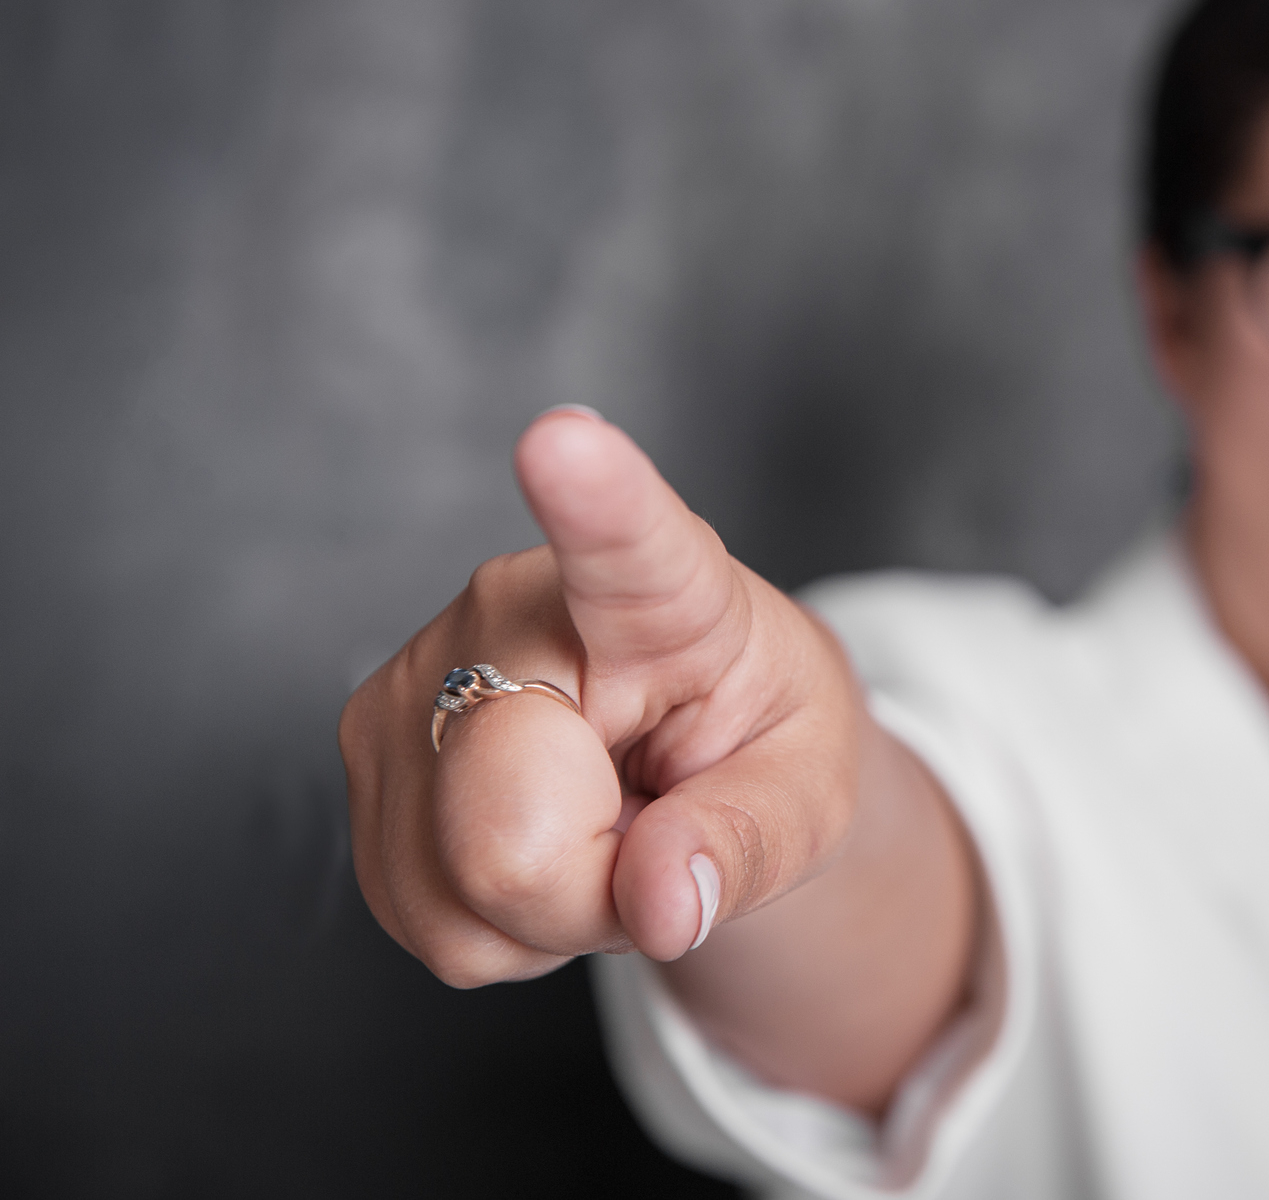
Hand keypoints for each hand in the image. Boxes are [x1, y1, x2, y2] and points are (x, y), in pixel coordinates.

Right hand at [339, 409, 865, 983]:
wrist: (701, 748)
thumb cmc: (762, 742)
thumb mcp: (807, 796)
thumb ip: (747, 842)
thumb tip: (660, 902)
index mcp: (661, 593)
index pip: (622, 542)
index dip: (591, 498)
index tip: (563, 439)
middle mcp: (510, 608)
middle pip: (507, 835)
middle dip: (590, 891)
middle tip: (648, 835)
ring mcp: (414, 678)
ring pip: (455, 890)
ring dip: (543, 911)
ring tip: (598, 826)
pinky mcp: (366, 750)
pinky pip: (426, 916)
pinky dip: (496, 923)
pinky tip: (538, 844)